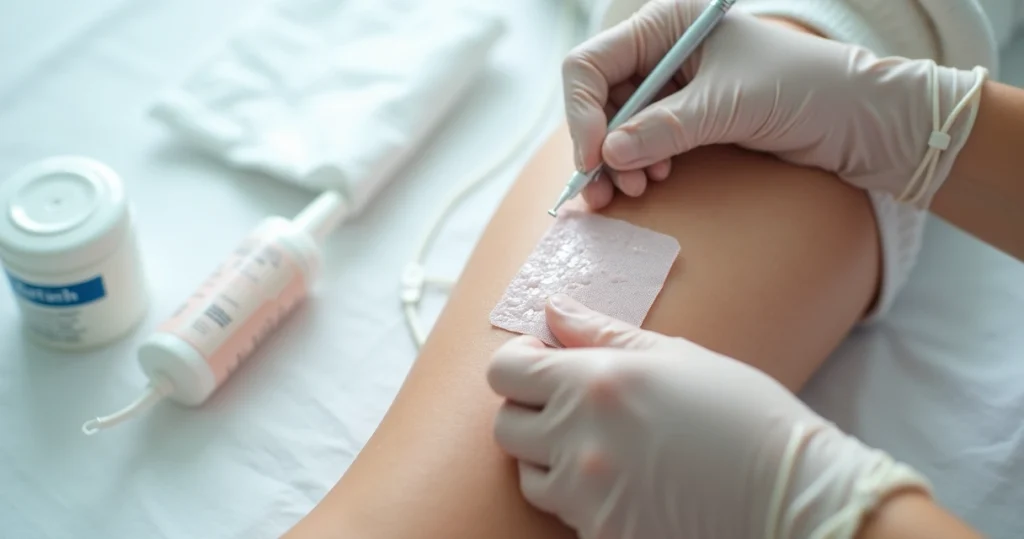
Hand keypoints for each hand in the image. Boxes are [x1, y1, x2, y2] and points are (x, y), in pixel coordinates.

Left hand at [487, 294, 929, 538]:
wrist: (791, 492)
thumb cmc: (741, 413)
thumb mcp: (673, 355)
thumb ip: (601, 331)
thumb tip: (552, 309)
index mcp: (594, 384)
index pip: (504, 371)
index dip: (519, 360)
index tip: (543, 358)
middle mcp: (579, 441)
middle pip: (505, 424)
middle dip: (529, 407)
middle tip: (570, 401)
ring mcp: (587, 496)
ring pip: (528, 475)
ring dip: (548, 456)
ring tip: (597, 443)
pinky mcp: (601, 533)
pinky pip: (563, 512)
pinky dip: (578, 494)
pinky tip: (621, 478)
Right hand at [563, 0, 986, 209]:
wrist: (857, 119)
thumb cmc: (803, 89)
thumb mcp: (727, 105)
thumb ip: (664, 128)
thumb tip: (608, 154)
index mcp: (666, 23)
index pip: (592, 63)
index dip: (583, 112)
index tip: (593, 158)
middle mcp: (660, 49)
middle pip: (597, 97)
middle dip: (598, 145)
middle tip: (606, 190)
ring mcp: (671, 84)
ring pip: (615, 125)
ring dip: (617, 161)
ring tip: (637, 189)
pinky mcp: (684, 115)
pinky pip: (640, 141)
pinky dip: (638, 164)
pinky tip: (653, 180)